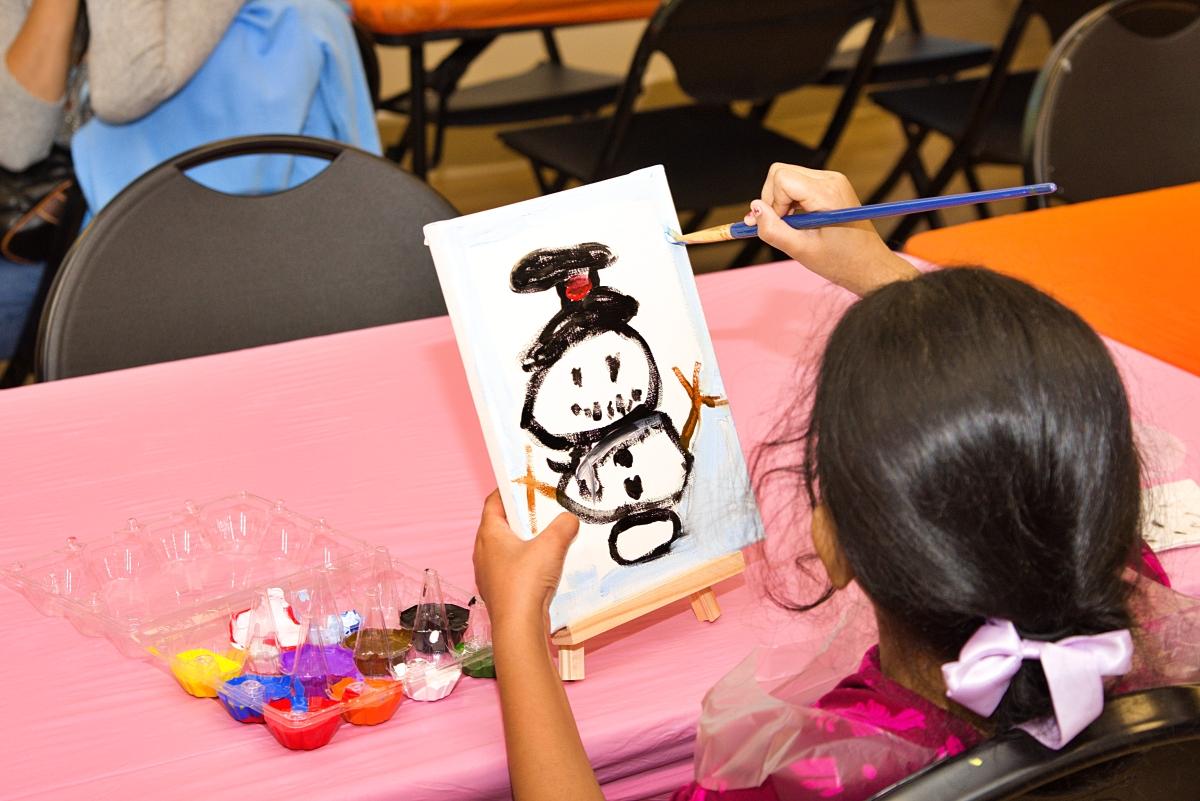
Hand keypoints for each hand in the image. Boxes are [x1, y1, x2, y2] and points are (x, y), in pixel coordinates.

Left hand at [473, 490, 579, 634]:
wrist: (518, 627)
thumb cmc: (526, 582)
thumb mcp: (552, 545)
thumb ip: (563, 526)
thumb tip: (569, 519)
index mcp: (489, 534)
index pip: (493, 502)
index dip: (508, 491)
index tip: (525, 485)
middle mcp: (483, 552)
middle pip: (500, 525)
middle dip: (521, 517)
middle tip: (542, 511)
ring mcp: (489, 573)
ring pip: (506, 548)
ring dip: (525, 542)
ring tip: (548, 539)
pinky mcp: (499, 591)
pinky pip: (511, 568)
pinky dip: (526, 563)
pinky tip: (545, 568)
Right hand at [748, 164, 917, 296]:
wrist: (869, 266)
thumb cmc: (841, 261)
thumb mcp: (801, 250)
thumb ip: (773, 229)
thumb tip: (754, 210)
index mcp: (826, 193)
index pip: (782, 178)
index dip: (772, 202)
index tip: (780, 224)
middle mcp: (830, 179)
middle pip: (781, 173)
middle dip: (772, 199)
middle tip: (779, 225)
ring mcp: (832, 180)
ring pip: (787, 177)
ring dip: (780, 202)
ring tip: (790, 226)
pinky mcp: (830, 186)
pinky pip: (798, 184)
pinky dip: (790, 202)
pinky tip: (798, 222)